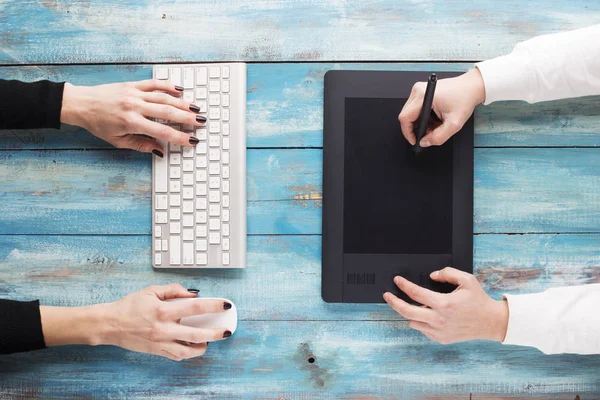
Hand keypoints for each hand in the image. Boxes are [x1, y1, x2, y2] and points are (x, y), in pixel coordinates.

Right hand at [41, 284, 232, 360]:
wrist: (110, 324)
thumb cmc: (130, 306)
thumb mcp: (152, 290)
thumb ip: (174, 290)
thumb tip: (193, 293)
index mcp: (164, 310)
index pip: (196, 307)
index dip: (214, 305)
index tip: (226, 305)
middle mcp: (164, 328)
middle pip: (197, 333)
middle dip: (215, 333)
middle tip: (227, 331)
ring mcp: (161, 342)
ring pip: (188, 350)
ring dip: (203, 347)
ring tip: (211, 341)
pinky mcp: (157, 351)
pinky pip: (177, 355)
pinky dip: (188, 352)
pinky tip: (195, 347)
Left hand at [60, 80, 205, 155]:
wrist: (81, 104)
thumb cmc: (98, 124)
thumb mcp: (118, 141)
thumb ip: (141, 145)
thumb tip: (160, 150)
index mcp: (132, 123)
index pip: (162, 132)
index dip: (179, 138)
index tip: (192, 141)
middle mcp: (135, 107)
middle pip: (168, 113)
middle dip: (187, 118)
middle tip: (201, 122)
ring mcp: (134, 94)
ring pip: (164, 98)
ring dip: (182, 103)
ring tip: (196, 108)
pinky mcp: (132, 85)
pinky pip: (154, 84)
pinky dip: (168, 86)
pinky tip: (179, 90)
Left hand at [383, 267, 507, 343]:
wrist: (489, 322)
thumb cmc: (478, 301)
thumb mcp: (467, 280)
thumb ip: (448, 273)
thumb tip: (432, 276)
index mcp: (443, 303)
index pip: (415, 293)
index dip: (403, 285)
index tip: (397, 280)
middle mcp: (438, 319)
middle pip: (406, 311)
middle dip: (393, 302)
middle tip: (387, 296)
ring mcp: (438, 331)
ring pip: (412, 322)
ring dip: (410, 312)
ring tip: (412, 305)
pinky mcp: (440, 338)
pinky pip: (422, 329)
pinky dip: (421, 321)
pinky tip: (427, 315)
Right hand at [398, 68, 484, 146]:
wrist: (472, 87)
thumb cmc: (464, 98)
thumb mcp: (454, 123)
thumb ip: (438, 137)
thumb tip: (424, 142)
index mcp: (423, 95)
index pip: (405, 117)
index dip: (408, 132)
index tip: (414, 140)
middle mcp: (418, 90)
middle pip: (406, 115)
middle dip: (416, 128)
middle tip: (429, 133)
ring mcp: (419, 89)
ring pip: (410, 113)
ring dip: (420, 123)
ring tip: (434, 124)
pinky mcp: (422, 91)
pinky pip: (415, 108)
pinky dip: (423, 116)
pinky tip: (434, 118)